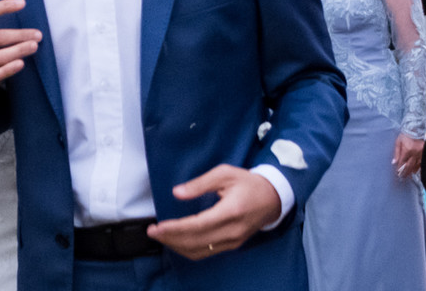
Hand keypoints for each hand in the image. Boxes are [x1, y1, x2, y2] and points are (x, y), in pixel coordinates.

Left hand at [146, 165, 281, 259]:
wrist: (273, 198)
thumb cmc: (248, 183)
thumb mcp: (225, 174)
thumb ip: (200, 184)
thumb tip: (177, 193)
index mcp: (231, 211)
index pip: (197, 226)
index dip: (174, 229)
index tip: (157, 226)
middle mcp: (232, 231)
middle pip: (195, 242)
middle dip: (170, 238)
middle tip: (152, 231)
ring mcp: (233, 241)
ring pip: (199, 251)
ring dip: (177, 246)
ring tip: (161, 236)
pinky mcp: (232, 245)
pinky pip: (206, 252)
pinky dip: (188, 249)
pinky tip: (177, 242)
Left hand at [393, 134, 423, 177]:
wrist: (416, 129)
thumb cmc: (406, 135)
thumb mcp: (399, 141)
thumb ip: (396, 152)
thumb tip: (394, 162)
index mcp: (407, 150)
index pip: (402, 163)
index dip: (399, 169)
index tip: (397, 174)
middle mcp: (415, 153)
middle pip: (409, 166)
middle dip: (405, 173)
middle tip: (402, 178)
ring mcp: (421, 154)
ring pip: (416, 166)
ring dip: (411, 172)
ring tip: (408, 176)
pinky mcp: (425, 153)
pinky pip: (422, 163)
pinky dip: (418, 168)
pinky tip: (415, 171)